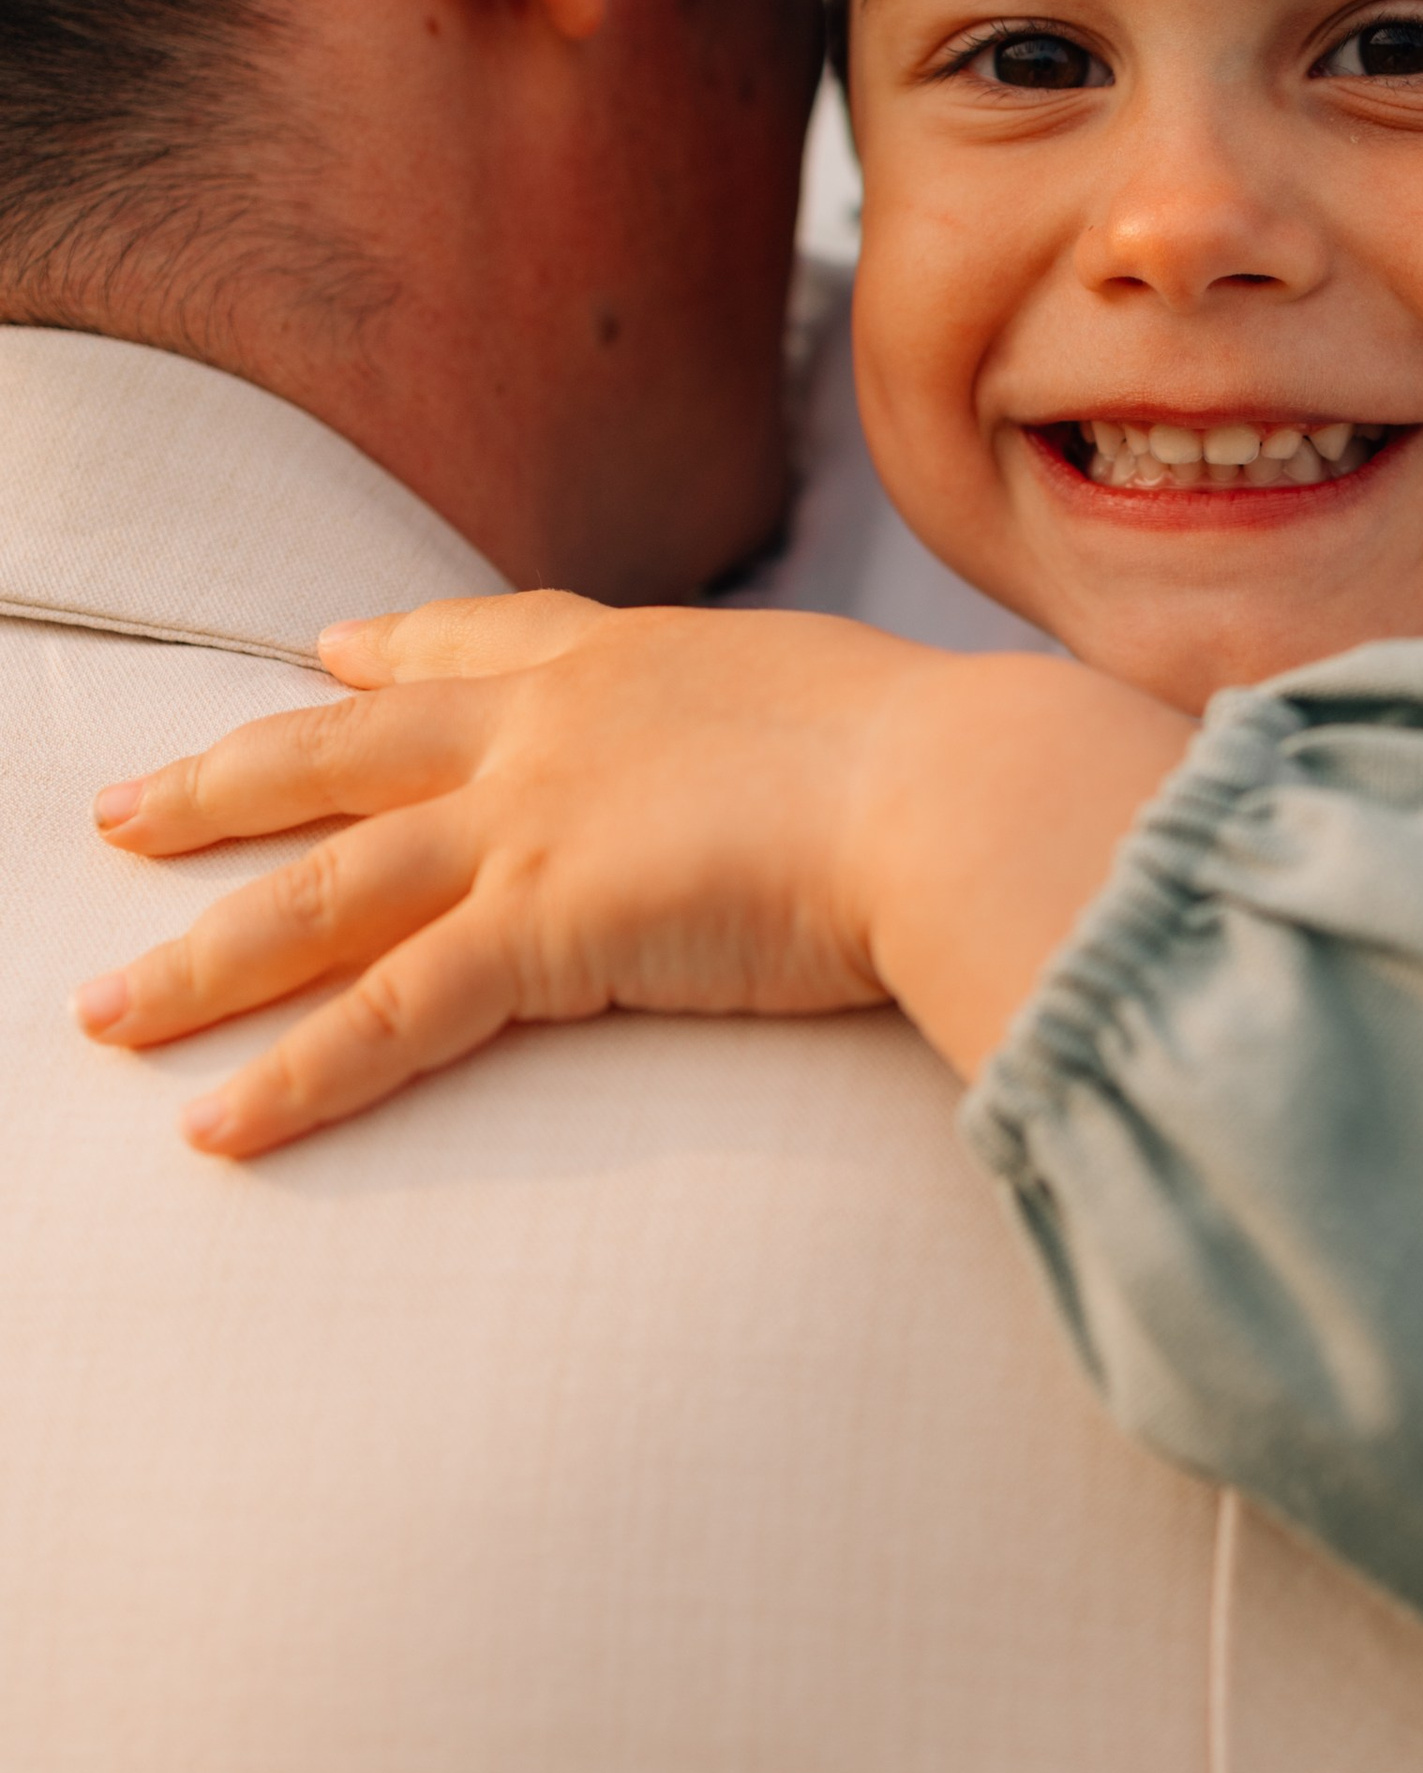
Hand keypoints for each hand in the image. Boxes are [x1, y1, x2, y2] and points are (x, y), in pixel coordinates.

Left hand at [75, 594, 1191, 1154]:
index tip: (325, 653)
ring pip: (324, 892)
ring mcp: (536, 824)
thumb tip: (904, 774)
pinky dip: (296, 1078)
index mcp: (640, 661)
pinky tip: (218, 1128)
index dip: (389, 654)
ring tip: (106, 1015)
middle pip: (343, 753)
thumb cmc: (965, 765)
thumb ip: (835, 743)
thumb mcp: (874, 715)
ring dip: (203, 958)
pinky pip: (388, 1017)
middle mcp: (557, 726)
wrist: (966, 787)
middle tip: (121, 809)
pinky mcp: (546, 931)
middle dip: (222, 783)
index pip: (480, 643)